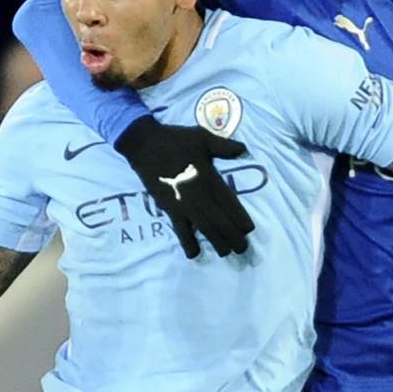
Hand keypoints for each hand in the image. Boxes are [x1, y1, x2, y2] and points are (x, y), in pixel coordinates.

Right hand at [115, 116, 255, 258]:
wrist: (144, 144)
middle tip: (242, 249)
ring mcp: (184, 204)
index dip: (240, 218)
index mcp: (210, 178)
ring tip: (226, 253)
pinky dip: (188, 242)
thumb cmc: (175, 140)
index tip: (249, 230)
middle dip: (233, 237)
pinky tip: (194, 254)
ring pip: (204, 229)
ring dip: (216, 242)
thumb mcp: (203, 137)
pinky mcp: (169, 208)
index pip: (230, 203)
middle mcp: (199, 195)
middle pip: (220, 221)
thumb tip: (243, 150)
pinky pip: (180, 229)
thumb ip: (224, 147)